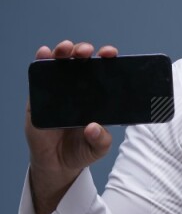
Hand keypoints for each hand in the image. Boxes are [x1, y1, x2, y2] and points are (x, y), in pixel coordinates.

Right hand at [25, 39, 117, 213]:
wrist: (58, 164)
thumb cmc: (82, 150)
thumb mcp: (98, 148)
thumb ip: (101, 140)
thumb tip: (93, 127)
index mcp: (95, 96)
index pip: (102, 72)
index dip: (106, 59)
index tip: (111, 54)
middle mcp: (77, 88)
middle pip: (80, 61)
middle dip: (83, 50)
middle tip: (88, 52)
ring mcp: (57, 90)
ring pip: (59, 63)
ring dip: (62, 51)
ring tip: (67, 49)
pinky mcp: (38, 98)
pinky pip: (39, 77)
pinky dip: (41, 62)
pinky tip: (44, 54)